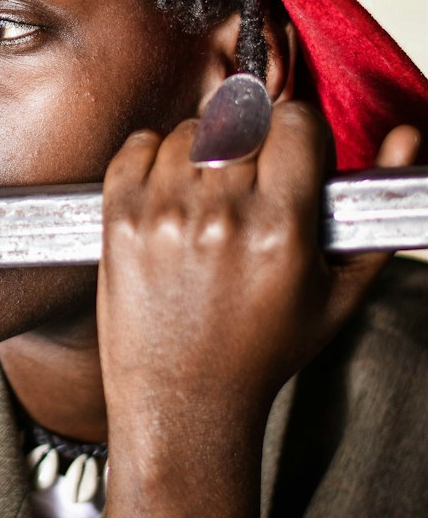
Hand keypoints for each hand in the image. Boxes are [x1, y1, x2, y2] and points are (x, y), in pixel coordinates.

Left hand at [97, 107, 420, 460]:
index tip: (295, 161)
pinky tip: (172, 192)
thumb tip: (408, 136)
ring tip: (212, 194)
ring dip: (204, 151)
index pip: (295, 123)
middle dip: (254, 142)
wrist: (183, 397)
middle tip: (254, 178)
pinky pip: (137, 144)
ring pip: (189, 130)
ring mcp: (164, 213)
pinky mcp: (119, 218)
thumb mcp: (340, 290)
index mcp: (281, 228)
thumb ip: (377, 207)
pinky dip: (154, 156)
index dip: (301, 137)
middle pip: (241, 120)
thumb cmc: (263, 349)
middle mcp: (220, 214)